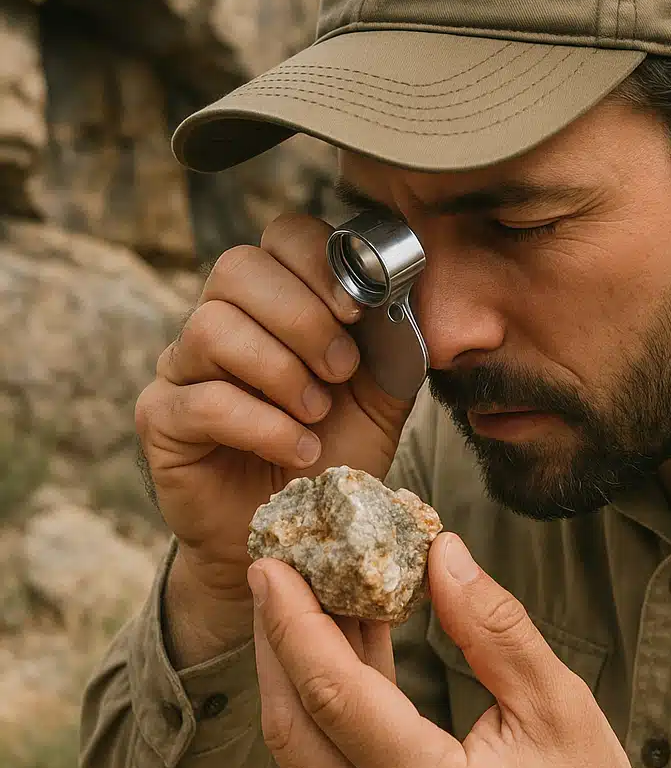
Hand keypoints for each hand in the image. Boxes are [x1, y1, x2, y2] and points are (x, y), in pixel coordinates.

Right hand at [135, 213, 413, 598]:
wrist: (297, 531)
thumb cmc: (336, 453)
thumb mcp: (383, 395)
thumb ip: (396, 342)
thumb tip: (411, 286)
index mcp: (276, 302)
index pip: (280, 236)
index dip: (319, 261)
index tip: (359, 309)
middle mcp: (221, 322)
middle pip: (237, 269)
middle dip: (303, 318)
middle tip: (342, 370)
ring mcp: (184, 368)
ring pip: (212, 328)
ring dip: (282, 372)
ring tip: (317, 415)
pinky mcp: (162, 419)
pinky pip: (203, 400)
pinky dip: (264, 426)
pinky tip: (300, 448)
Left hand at [249, 533, 670, 767]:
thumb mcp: (556, 701)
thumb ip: (493, 626)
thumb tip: (443, 556)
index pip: (334, 695)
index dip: (295, 622)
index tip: (274, 566)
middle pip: (294, 722)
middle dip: (275, 638)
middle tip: (274, 571)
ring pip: (302, 745)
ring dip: (294, 667)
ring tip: (303, 595)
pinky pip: (328, 762)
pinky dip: (326, 698)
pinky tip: (346, 642)